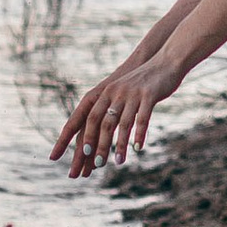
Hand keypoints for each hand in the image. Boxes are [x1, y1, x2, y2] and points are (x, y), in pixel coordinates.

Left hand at [52, 54, 184, 176]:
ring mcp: (131, 93)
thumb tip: (96, 136)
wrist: (165, 62)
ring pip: (122, 123)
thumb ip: (108, 111)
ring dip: (119, 144)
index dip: (71, 136)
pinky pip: (142, 118)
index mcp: (103, 94)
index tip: (61, 154)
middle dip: (97, 144)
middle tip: (97, 165)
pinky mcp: (149, 95)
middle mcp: (114, 93)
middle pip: (100, 122)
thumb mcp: (121, 94)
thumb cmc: (141, 83)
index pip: (82, 118)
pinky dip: (139, 134)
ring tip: (118, 162)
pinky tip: (138, 148)